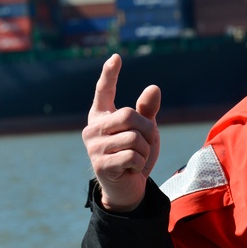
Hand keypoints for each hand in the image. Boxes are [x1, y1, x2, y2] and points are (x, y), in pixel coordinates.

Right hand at [82, 54, 161, 211]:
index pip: (103, 91)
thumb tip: (154, 88)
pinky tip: (130, 169)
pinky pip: (133, 156)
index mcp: (101, 117)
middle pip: (129, 115)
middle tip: (147, 142)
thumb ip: (147, 111)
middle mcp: (92, 129)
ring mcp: (93, 147)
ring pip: (134, 138)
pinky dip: (140, 163)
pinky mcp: (100, 165)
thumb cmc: (134, 156)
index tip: (116, 57)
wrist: (127, 189)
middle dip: (147, 129)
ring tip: (136, 159)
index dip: (109, 74)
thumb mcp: (144, 132)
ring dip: (144, 150)